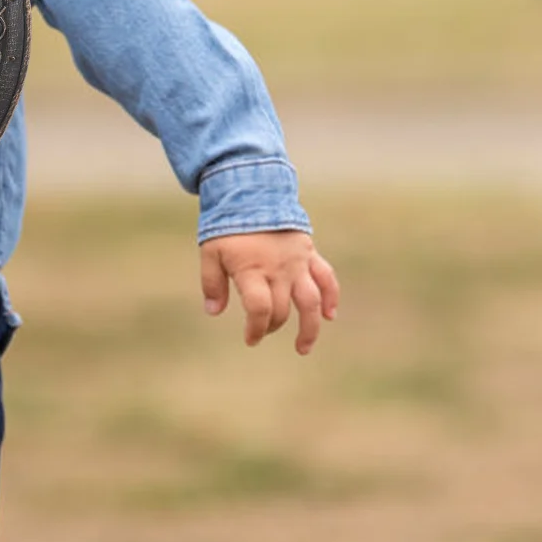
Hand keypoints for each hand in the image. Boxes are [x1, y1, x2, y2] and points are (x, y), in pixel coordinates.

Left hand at [200, 230, 339, 353]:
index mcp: (252, 269)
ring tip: (303, 348)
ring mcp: (296, 262)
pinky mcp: (309, 253)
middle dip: (272, 327)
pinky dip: (331, 297)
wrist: (252, 193)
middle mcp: (278, 269)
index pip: (260, 308)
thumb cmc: (227, 226)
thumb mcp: (210, 252)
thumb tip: (213, 312)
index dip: (256, 329)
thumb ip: (211, 283)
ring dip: (310, 328)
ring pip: (312, 301)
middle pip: (282, 309)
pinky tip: (329, 315)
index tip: (250, 339)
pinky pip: (326, 278)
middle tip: (261, 332)